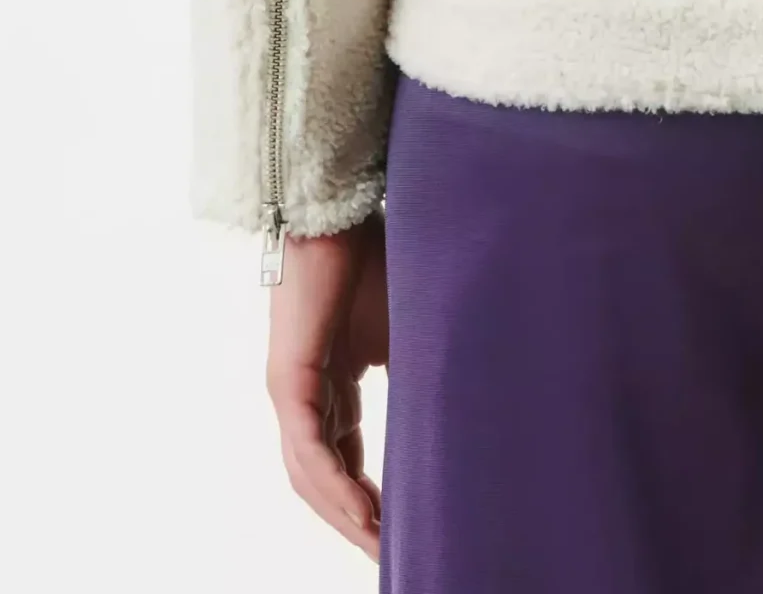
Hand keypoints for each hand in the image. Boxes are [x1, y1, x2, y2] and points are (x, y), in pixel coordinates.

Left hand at [265, 214, 389, 558]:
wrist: (340, 210)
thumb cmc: (378, 255)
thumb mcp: (410, 327)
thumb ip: (423, 369)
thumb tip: (474, 404)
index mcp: (334, 381)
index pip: (347, 456)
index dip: (373, 497)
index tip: (404, 526)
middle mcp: (307, 393)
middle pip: (325, 478)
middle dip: (357, 521)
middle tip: (391, 553)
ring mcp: (292, 389)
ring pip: (312, 474)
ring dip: (344, 515)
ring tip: (379, 545)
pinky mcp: (288, 379)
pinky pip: (308, 449)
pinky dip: (334, 485)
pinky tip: (360, 512)